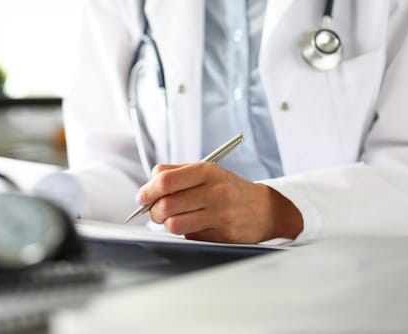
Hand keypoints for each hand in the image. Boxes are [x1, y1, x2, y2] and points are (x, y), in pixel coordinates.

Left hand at [136, 162, 302, 242]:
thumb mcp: (207, 171)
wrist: (265, 208)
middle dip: (154, 211)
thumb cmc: (228, 188)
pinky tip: (196, 224)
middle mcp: (215, 191)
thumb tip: (146, 189)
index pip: (165, 181)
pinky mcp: (223, 235)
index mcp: (207, 171)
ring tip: (174, 218)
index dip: (147, 191)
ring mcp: (220, 215)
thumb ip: (174, 173)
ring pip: (174, 225)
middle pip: (166, 205)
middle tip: (157, 211)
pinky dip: (186, 232)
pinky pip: (189, 236)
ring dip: (168, 224)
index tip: (142, 197)